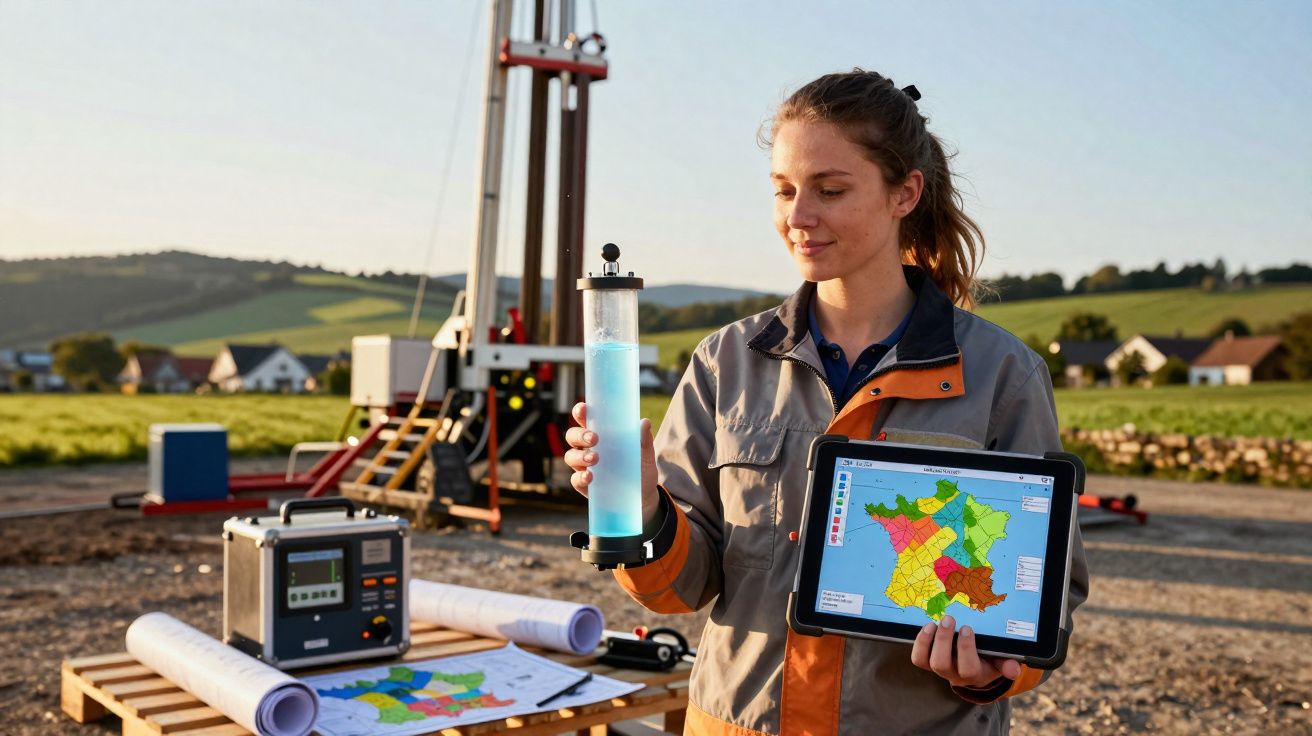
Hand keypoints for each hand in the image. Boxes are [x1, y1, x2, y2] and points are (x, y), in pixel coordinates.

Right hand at [562, 402, 660, 527]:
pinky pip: (575, 480)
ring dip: (579, 455)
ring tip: (595, 458)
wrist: (643, 496)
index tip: (583, 409)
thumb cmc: (641, 469)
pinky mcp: (585, 485)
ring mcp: (584, 467)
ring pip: (570, 456)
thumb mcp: (645, 455)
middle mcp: (588, 449)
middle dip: (580, 435)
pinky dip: (580, 477)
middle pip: (572, 436)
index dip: (580, 412)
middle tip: (594, 438)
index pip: (585, 419)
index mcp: (600, 435)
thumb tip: (644, 422)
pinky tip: (589, 477)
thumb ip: (644, 440)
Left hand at [910, 615, 1020, 688]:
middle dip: (943, 640)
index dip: (965, 649)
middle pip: (942, 665)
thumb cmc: (989, 660)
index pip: (969, 668)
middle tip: (949, 619)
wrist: (975, 668)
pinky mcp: (928, 661)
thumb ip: (1007, 663)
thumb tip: (1014, 669)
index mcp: (975, 674)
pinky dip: (920, 642)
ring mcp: (940, 668)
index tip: (968, 628)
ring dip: (927, 641)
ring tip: (933, 623)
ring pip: (928, 662)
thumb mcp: (1000, 661)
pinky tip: (927, 627)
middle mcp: (955, 674)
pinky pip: (918, 658)